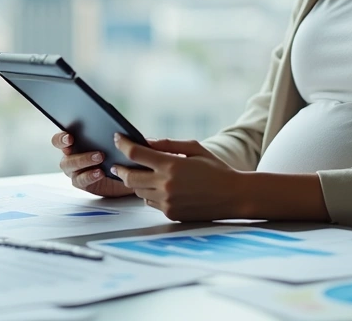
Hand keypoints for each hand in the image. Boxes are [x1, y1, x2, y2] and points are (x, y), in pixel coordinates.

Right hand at [51, 131, 134, 197]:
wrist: (125, 172)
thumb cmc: (116, 152)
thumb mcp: (114, 141)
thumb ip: (108, 134)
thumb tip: (114, 129)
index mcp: (73, 142)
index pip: (59, 139)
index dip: (61, 138)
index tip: (70, 138)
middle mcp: (70, 156)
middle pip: (65, 155)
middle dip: (80, 154)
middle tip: (98, 153)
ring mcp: (74, 170)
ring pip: (71, 166)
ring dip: (85, 162)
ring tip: (101, 159)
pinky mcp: (81, 182)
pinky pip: (80, 180)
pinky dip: (89, 176)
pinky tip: (100, 172)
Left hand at [111, 134, 245, 220]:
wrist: (234, 196)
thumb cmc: (216, 169)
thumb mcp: (195, 148)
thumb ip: (168, 144)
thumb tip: (145, 141)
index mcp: (171, 165)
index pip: (136, 154)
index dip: (123, 144)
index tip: (117, 138)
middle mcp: (166, 185)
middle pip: (129, 176)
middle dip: (121, 168)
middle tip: (119, 163)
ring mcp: (167, 201)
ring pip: (138, 191)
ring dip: (136, 182)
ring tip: (142, 175)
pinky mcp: (170, 213)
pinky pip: (150, 203)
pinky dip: (150, 194)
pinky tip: (159, 188)